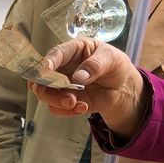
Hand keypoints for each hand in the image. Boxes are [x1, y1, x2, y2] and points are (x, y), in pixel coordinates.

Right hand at [29, 38, 147, 138]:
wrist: (122, 88)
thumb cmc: (115, 66)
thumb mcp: (112, 59)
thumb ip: (96, 65)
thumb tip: (78, 77)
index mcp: (73, 51)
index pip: (56, 54)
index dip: (48, 62)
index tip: (46, 70)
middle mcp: (62, 68)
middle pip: (42, 77)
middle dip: (47, 88)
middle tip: (60, 93)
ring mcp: (61, 86)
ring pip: (45, 95)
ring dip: (58, 101)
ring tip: (75, 103)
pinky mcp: (64, 101)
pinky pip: (56, 109)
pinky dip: (67, 111)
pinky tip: (83, 107)